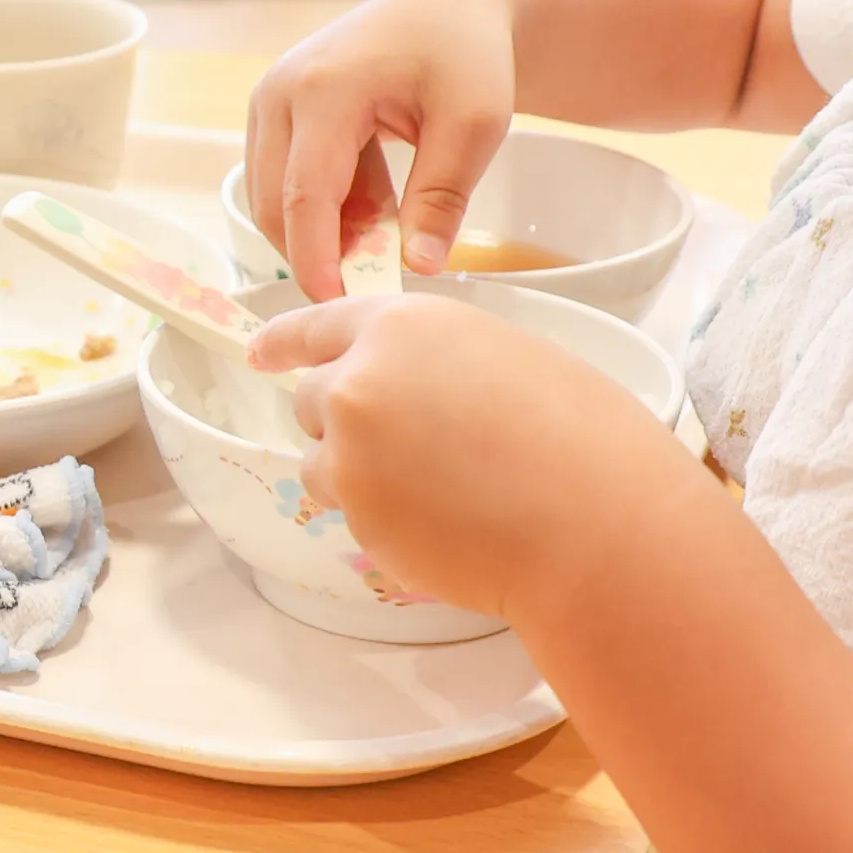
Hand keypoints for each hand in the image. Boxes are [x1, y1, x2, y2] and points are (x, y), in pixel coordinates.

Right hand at [244, 0, 518, 289]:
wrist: (451, 3)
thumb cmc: (465, 50)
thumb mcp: (474, 124)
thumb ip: (442, 197)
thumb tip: (419, 267)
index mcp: (323, 89)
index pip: (304, 196)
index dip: (316, 258)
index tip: (339, 304)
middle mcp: (279, 91)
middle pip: (274, 203)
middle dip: (316, 251)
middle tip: (377, 280)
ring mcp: (270, 99)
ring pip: (272, 197)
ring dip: (321, 229)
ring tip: (389, 227)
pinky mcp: (274, 111)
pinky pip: (281, 179)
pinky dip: (321, 206)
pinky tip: (373, 204)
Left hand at [244, 290, 694, 617]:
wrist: (593, 525)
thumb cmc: (578, 435)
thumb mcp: (502, 357)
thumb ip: (434, 362)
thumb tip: (412, 389)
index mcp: (402, 327)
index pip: (315, 327)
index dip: (284, 342)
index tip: (259, 353)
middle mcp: (358, 384)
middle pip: (312, 401)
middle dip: (347, 420)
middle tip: (414, 444)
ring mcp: (350, 458)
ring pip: (323, 464)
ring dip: (361, 474)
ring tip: (442, 486)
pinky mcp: (359, 523)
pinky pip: (353, 515)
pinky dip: (387, 518)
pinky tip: (450, 520)